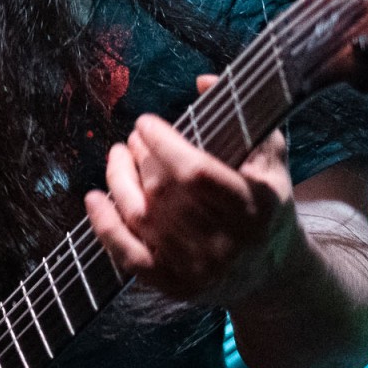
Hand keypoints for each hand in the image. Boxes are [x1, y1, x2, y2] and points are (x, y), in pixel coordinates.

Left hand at [83, 76, 298, 306]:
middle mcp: (227, 242)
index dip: (162, 143)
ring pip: (141, 218)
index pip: (195, 172)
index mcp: (255, 207)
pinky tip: (94, 198)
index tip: (146, 123)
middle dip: (140, 157)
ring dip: (119, 180)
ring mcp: (199, 268)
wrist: (273, 274)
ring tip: (116, 156)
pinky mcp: (176, 286)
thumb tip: (203, 81)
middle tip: (134, 138)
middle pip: (163, 192)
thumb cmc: (268, 205)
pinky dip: (105, 227)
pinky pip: (129, 256)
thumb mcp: (271, 160)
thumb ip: (245, 117)